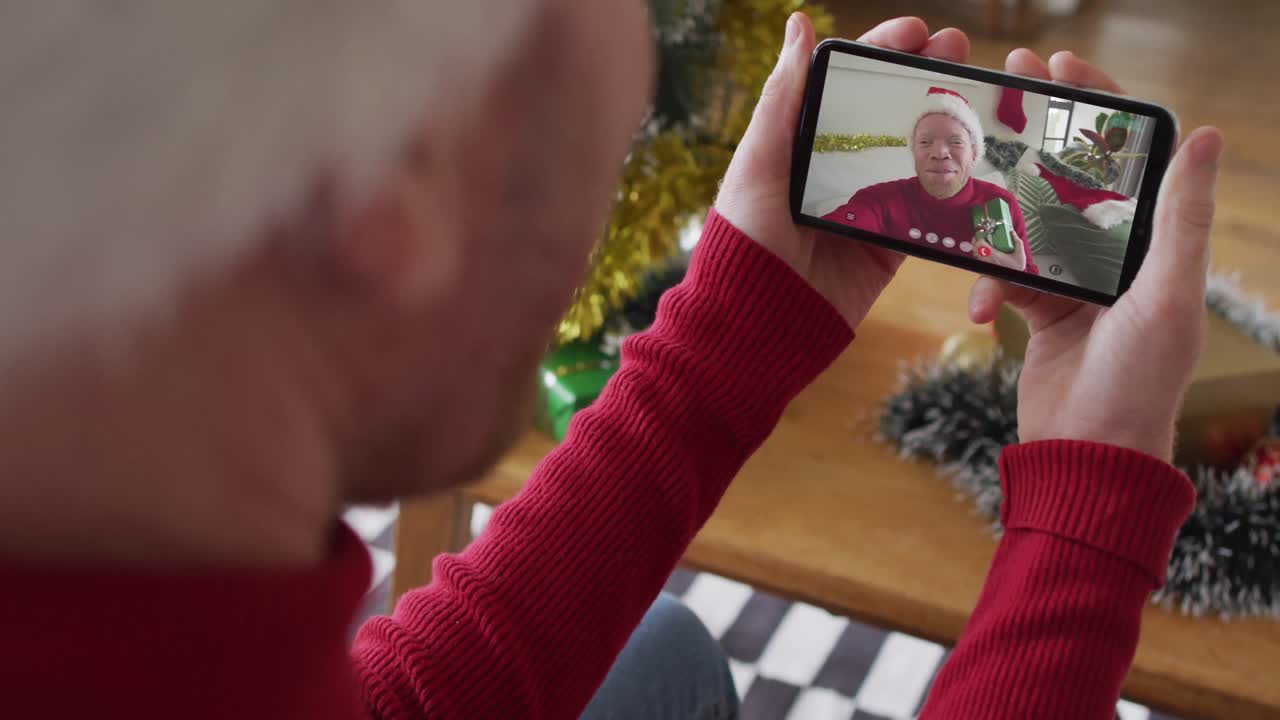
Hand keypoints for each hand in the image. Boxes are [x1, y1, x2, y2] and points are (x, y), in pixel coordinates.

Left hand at [714, 14, 971, 327]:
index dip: (882, 51)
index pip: (847, 84)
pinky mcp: (889, 245)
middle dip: (926, 75)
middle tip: (958, 50)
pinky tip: (982, 154)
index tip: (917, 30)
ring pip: (918, 153)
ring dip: (949, 119)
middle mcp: (837, 169)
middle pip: (890, 111)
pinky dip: (956, 183)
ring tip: (978, 92)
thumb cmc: (745, 238)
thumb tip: (798, 23)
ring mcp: (867, 206)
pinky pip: (929, 209)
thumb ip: (784, 98)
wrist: (758, 323)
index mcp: (802, 142)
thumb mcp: (760, 162)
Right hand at [968, 50, 1222, 460]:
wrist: (1086, 455)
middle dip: (1036, 133)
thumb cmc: (1138, 382)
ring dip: (998, 216)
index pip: (1130, 153)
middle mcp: (1118, 252)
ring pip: (1027, 220)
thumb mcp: (1165, 296)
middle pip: (1072, 173)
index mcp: (1156, 240)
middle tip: (1001, 91)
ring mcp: (1076, 280)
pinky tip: (983, 311)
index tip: (1057, 66)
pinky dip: (989, 286)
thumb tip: (1208, 134)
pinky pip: (1005, 273)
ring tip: (966, 196)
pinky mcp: (1041, 308)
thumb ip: (1180, 218)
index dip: (1096, 103)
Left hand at [973, 231, 1026, 271]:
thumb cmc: (1016, 268)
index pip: (980, 245)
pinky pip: (978, 258)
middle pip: (975, 248)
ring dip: (976, 247)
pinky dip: (978, 253)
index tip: (983, 234)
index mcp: (994, 255)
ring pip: (975, 254)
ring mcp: (985, 264)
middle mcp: (987, 260)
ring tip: (981, 242)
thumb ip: (1017, 241)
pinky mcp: (985, 266)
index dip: (979, 238)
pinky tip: (984, 250)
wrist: (1013, 279)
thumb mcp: (1020, 253)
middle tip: (980, 236)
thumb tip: (1011, 231)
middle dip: (975, 241)